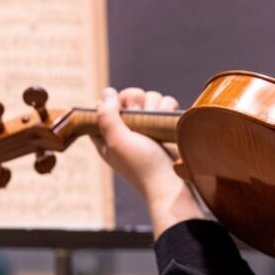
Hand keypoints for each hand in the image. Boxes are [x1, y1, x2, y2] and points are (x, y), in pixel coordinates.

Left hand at [94, 87, 204, 236]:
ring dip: (154, 107)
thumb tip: (107, 92)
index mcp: (107, 134)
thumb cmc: (142, 166)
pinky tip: (165, 122)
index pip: (103, 106)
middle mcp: (126, 128)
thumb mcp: (117, 141)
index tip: (120, 109)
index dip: (111, 102)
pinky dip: (167, 109)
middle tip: (139, 116)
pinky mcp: (164, 125)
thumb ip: (107, 115)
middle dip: (137, 102)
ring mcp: (146, 126)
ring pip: (149, 97)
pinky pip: (165, 103)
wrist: (171, 182)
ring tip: (154, 126)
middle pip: (129, 96)